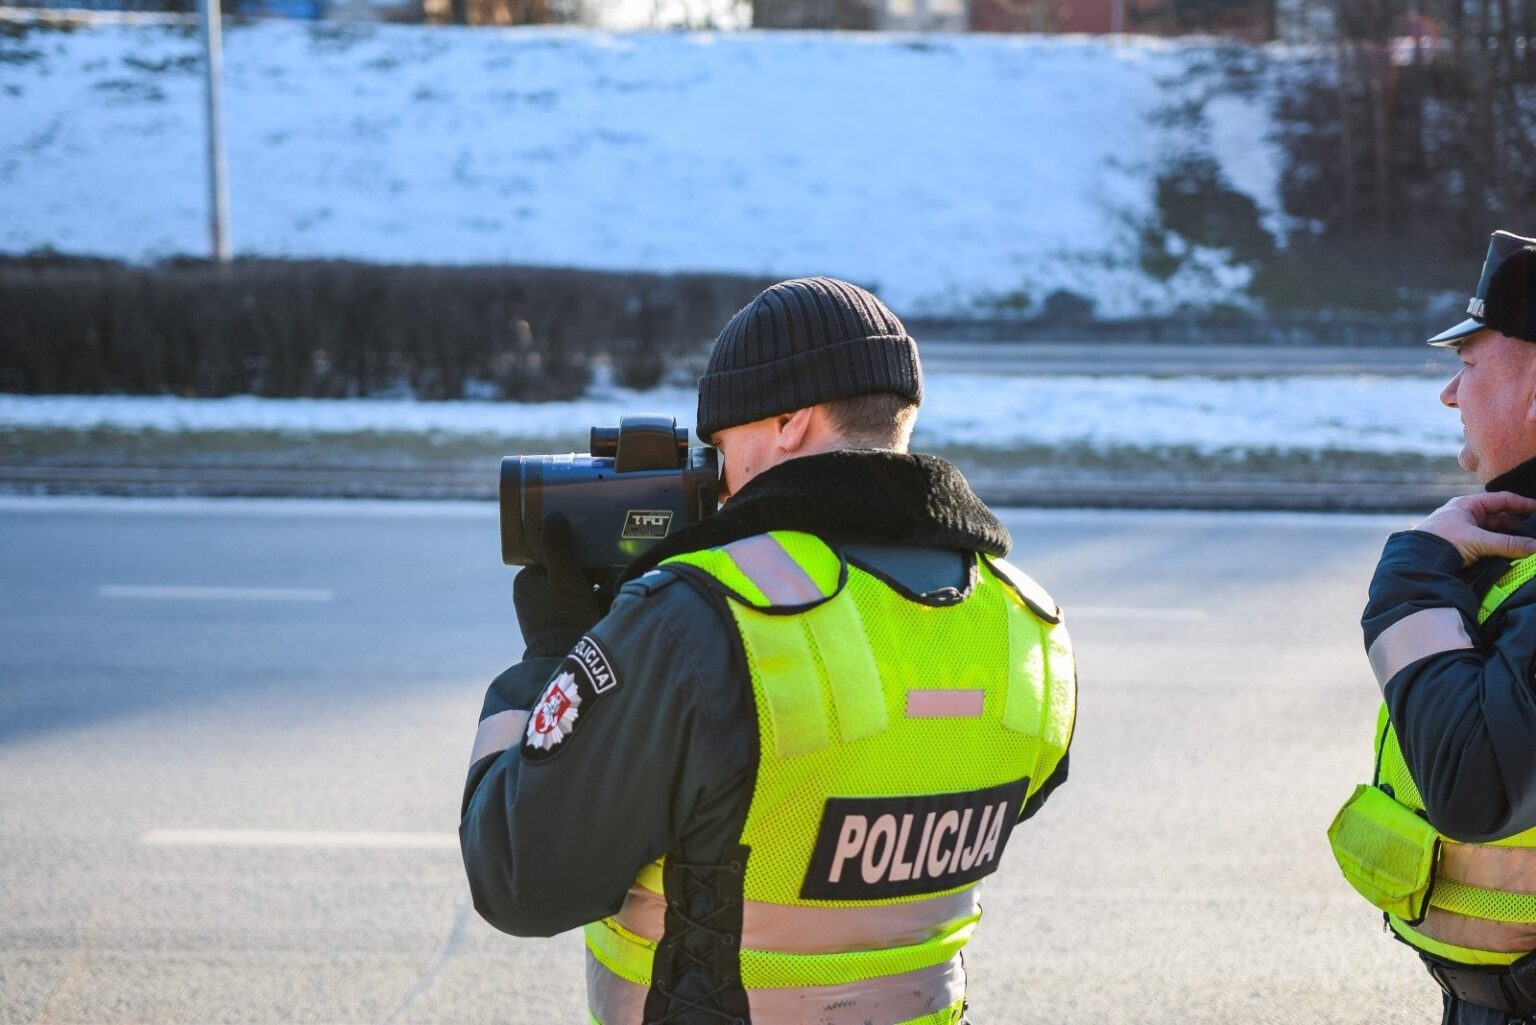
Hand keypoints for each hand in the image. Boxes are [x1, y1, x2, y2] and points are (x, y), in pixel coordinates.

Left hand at [513, 515, 607, 657]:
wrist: (571, 665)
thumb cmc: (565, 617)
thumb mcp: (565, 577)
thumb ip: (558, 547)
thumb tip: (552, 515)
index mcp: (526, 582)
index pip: (551, 556)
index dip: (574, 549)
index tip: (596, 544)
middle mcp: (531, 598)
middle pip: (565, 572)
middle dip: (589, 569)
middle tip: (611, 563)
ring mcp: (546, 616)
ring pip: (575, 590)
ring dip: (596, 586)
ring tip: (617, 581)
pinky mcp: (561, 631)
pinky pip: (580, 608)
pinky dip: (596, 603)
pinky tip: (615, 600)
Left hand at [1413, 492, 1535, 565]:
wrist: (1414, 562)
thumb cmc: (1441, 542)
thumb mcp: (1477, 540)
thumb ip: (1508, 544)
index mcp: (1467, 505)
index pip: (1503, 500)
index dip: (1524, 505)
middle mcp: (1466, 515)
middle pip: (1501, 518)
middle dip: (1520, 526)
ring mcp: (1464, 531)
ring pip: (1495, 533)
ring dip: (1511, 540)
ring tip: (1529, 545)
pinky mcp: (1463, 547)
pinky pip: (1487, 545)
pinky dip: (1501, 549)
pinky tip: (1513, 555)